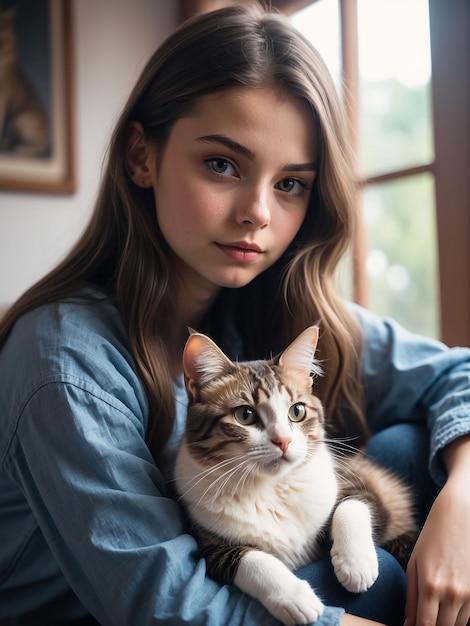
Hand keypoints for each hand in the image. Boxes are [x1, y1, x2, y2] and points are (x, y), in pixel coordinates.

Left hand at [404, 437, 469, 625]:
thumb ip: (411, 596)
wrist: (460, 516)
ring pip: (458, 625)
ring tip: (439, 606)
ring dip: (448, 621)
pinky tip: (452, 603)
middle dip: (433, 625)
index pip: (425, 625)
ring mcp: (469, 593)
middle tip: (426, 615)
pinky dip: (461, 615)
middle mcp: (451, 593)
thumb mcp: (415, 563)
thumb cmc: (433, 538)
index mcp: (429, 585)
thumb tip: (408, 623)